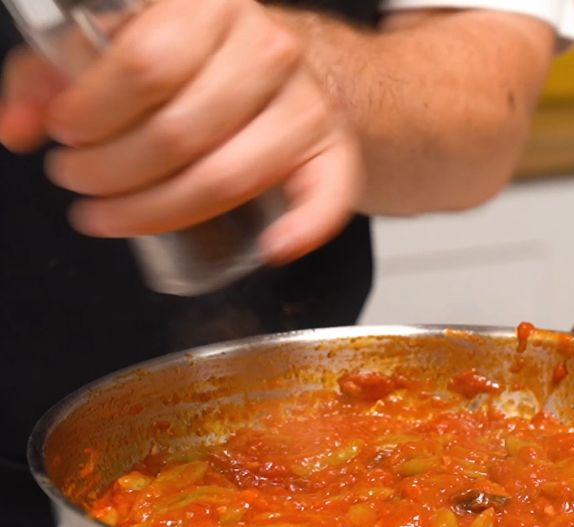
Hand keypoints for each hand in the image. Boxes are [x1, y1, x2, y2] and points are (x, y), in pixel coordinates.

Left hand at [0, 0, 363, 262]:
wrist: (295, 71)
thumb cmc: (201, 63)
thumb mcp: (126, 45)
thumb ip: (59, 72)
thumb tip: (19, 126)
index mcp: (206, 5)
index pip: (144, 63)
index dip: (93, 113)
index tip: (65, 139)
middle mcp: (265, 47)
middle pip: (180, 132)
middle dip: (113, 175)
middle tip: (82, 186)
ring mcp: (306, 104)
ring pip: (229, 176)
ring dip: (163, 212)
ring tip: (116, 216)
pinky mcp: (335, 153)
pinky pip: (326, 198)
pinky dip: (303, 229)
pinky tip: (273, 248)